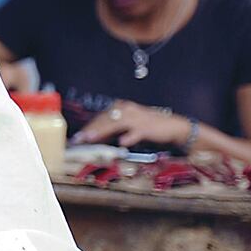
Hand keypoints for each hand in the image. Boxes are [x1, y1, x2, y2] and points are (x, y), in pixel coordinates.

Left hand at [72, 100, 191, 147]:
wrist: (173, 127)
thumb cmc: (148, 127)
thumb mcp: (127, 126)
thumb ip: (111, 131)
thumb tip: (94, 138)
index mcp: (122, 108)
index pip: (101, 117)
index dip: (88, 126)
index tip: (77, 136)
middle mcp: (127, 110)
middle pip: (105, 119)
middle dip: (91, 129)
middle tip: (79, 139)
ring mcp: (137, 118)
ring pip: (116, 123)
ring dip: (102, 131)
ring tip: (91, 138)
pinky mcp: (147, 127)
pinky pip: (136, 132)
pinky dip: (129, 136)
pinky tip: (122, 142)